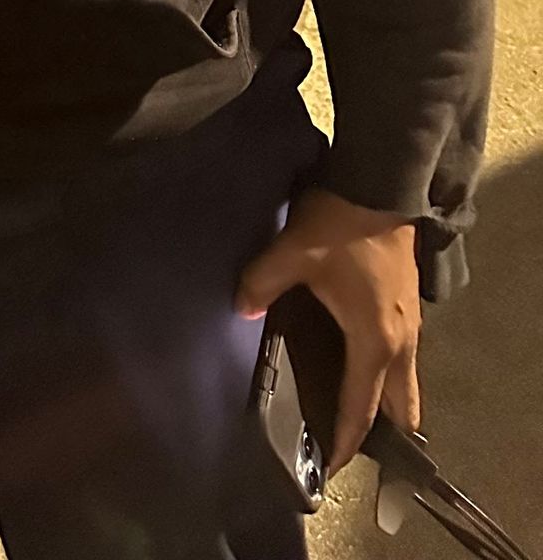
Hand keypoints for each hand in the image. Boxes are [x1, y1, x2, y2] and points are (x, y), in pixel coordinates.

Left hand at [236, 189, 421, 473]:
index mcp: (375, 341)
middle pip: (399, 408)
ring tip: (349, 411)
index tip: (328, 466)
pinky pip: (403, 359)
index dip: (344, 441)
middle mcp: (401, 343)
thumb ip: (262, 282)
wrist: (381, 183)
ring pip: (405, 384)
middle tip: (342, 444)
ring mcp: (411, 325)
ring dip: (384, 404)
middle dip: (377, 433)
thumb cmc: (340, 224)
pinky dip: (387, 376)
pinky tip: (358, 365)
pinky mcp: (409, 307)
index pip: (361, 409)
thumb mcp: (294, 252)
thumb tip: (239, 308)